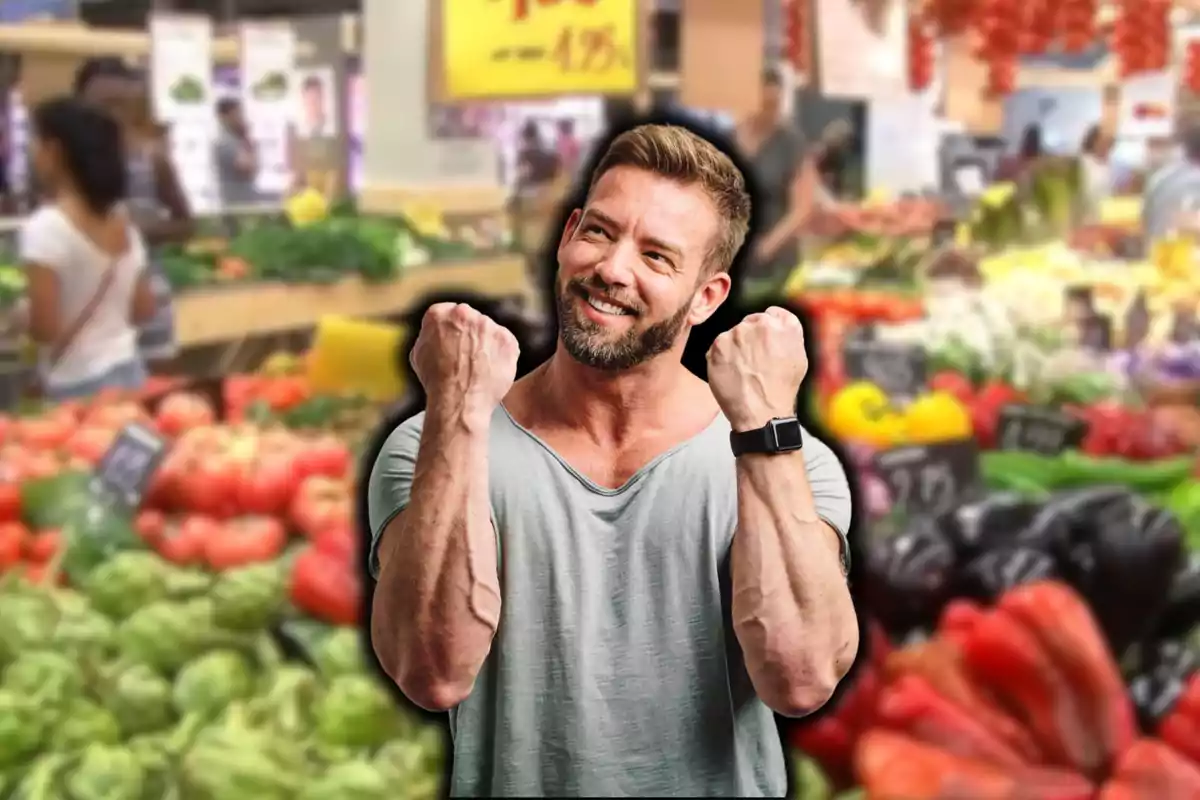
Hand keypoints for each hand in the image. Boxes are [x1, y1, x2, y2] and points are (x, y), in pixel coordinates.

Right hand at [410, 303, 518, 420]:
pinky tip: (491, 370)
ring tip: (478, 367)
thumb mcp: (419, 353)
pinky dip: (501, 355)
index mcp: (439, 313)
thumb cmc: (436, 381)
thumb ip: (430, 335)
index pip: (448, 314)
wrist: (458, 400)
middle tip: (466, 357)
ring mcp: (489, 326)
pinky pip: (506, 344)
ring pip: (489, 331)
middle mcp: (465, 314)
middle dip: (469, 334)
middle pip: (470, 319)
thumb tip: (437, 332)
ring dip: (486, 344)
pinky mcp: (507, 340)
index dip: (451, 331)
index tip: (452, 343)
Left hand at [707, 306, 807, 429]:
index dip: (768, 330)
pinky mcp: (717, 346)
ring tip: (742, 369)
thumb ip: (789, 334)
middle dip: (751, 337)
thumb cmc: (781, 389)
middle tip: (754, 359)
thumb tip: (779, 323)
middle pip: (751, 322)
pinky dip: (722, 357)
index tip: (765, 341)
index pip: (772, 315)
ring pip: (733, 334)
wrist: (761, 412)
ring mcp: (736, 334)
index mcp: (784, 325)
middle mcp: (759, 324)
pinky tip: (731, 372)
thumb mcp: (799, 358)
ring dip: (735, 346)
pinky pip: (718, 346)